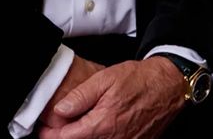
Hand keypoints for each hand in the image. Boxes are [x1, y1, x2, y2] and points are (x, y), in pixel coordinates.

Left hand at [37, 57, 186, 138]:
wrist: (168, 86)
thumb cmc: (139, 80)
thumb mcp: (105, 79)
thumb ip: (80, 96)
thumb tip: (60, 109)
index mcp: (102, 124)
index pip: (65, 138)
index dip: (50, 135)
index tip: (44, 130)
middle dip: (65, 137)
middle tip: (58, 128)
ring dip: (83, 138)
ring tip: (79, 127)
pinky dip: (101, 138)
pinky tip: (99, 129)